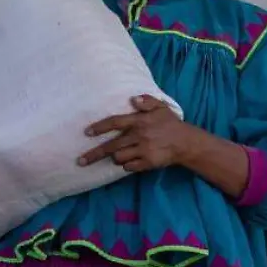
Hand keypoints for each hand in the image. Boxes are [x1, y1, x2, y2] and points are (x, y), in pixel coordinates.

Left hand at [79, 96, 193, 172]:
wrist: (186, 142)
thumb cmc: (170, 123)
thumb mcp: (161, 107)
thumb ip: (147, 101)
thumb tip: (133, 99)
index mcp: (139, 121)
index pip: (115, 123)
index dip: (100, 127)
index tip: (87, 133)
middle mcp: (138, 136)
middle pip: (111, 146)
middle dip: (94, 154)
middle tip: (80, 161)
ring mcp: (143, 150)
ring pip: (118, 158)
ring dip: (115, 158)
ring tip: (117, 155)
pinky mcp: (147, 163)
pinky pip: (129, 167)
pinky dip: (126, 166)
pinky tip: (129, 162)